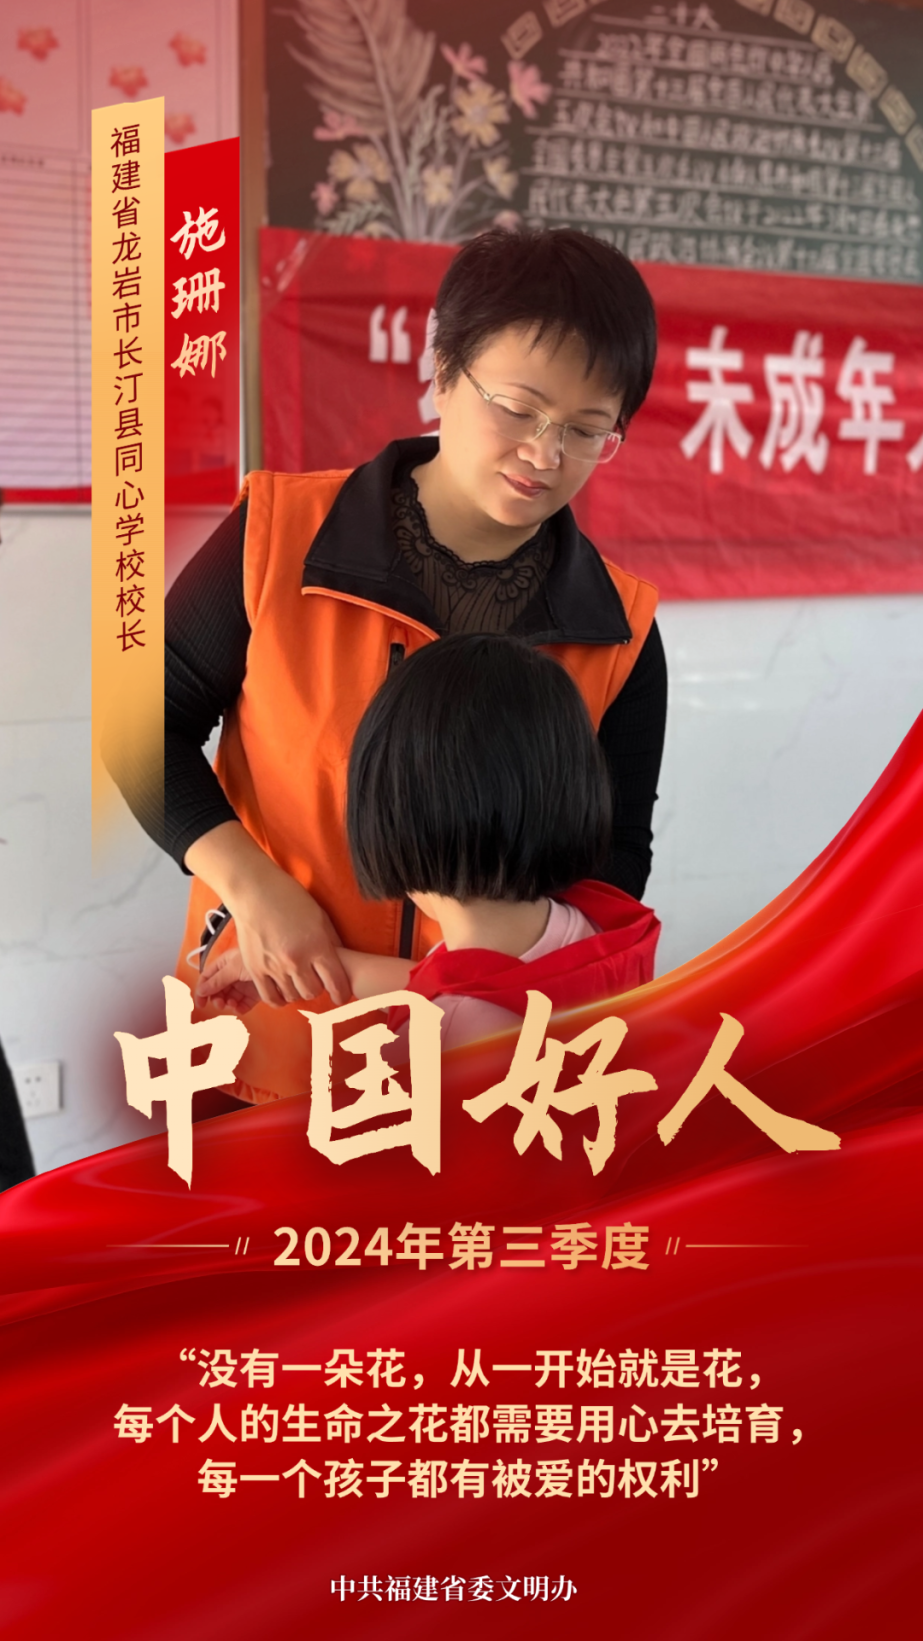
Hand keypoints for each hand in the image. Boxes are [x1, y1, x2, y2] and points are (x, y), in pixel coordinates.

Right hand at [184, 823, 351, 1008]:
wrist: (254, 892)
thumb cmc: (289, 899)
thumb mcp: (320, 917)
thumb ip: (332, 942)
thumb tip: (341, 964)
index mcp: (317, 945)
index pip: (336, 982)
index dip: (341, 993)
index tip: (341, 996)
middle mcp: (296, 960)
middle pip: (314, 992)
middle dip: (318, 988)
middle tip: (315, 979)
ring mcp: (274, 966)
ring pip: (293, 996)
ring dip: (298, 991)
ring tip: (297, 980)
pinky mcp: (256, 969)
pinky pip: (270, 997)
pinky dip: (279, 999)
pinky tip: (283, 991)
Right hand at [195, 948, 260, 1014]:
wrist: (281, 965)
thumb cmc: (256, 958)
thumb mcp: (233, 968)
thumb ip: (217, 980)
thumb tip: (201, 991)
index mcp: (224, 964)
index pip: (207, 977)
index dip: (201, 990)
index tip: (200, 1003)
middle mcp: (232, 974)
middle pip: (217, 990)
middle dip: (216, 998)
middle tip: (220, 1003)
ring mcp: (243, 984)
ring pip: (229, 998)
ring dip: (227, 1003)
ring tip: (231, 1004)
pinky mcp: (254, 994)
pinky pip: (243, 1004)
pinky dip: (239, 1008)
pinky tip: (239, 1008)